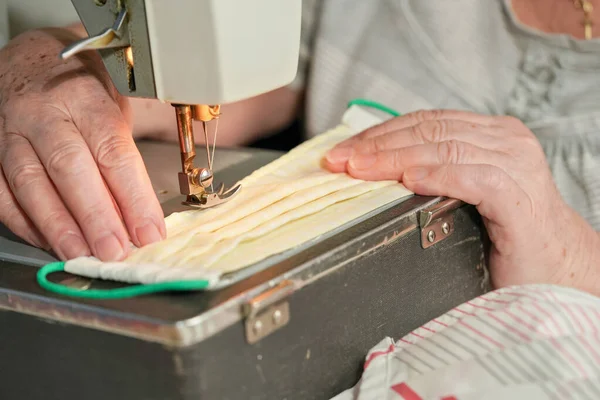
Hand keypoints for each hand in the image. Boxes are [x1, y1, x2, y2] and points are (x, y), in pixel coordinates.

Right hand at [0, 28, 164, 260]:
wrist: (30, 62)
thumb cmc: (81, 89)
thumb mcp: (116, 105)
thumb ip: (123, 156)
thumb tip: (139, 215)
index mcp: (85, 97)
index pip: (113, 151)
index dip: (133, 197)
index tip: (149, 231)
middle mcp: (43, 112)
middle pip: (69, 169)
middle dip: (95, 217)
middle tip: (114, 251)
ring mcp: (9, 131)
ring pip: (30, 183)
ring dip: (58, 226)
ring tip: (82, 254)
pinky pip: (1, 193)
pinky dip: (25, 223)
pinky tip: (49, 242)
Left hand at [324, 110, 599, 294]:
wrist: (556, 272)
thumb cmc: (504, 237)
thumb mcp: (463, 194)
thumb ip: (432, 175)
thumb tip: (373, 172)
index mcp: (489, 135)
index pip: (424, 122)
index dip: (379, 133)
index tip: (342, 150)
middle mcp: (504, 140)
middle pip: (427, 130)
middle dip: (376, 144)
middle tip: (338, 160)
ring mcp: (514, 164)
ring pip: (442, 147)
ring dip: (392, 158)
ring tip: (357, 169)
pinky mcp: (518, 195)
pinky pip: (469, 177)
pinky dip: (433, 175)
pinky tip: (405, 180)